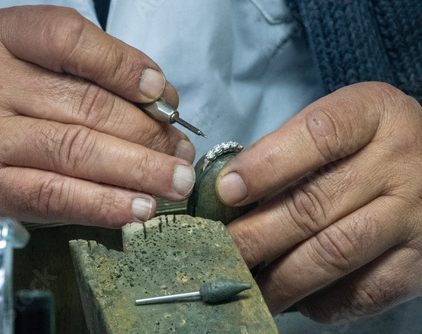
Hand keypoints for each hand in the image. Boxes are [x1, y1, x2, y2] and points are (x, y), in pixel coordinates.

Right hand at [0, 6, 195, 245]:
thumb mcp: (28, 70)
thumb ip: (87, 76)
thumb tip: (160, 101)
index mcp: (0, 39)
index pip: (71, 39)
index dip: (126, 66)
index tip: (163, 93)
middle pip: (87, 105)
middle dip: (148, 132)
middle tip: (181, 151)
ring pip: (79, 151)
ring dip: (140, 170)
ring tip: (176, 182)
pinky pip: (61, 196)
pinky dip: (107, 204)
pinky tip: (140, 207)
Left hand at [216, 82, 421, 322]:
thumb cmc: (368, 144)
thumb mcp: (338, 123)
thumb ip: (289, 149)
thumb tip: (230, 194)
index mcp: (372, 115)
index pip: (317, 137)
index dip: (265, 166)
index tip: (226, 192)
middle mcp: (399, 163)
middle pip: (314, 203)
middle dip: (255, 234)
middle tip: (219, 250)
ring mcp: (414, 216)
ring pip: (334, 253)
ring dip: (279, 277)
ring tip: (243, 282)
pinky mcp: (419, 263)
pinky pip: (363, 291)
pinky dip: (321, 301)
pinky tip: (293, 298)